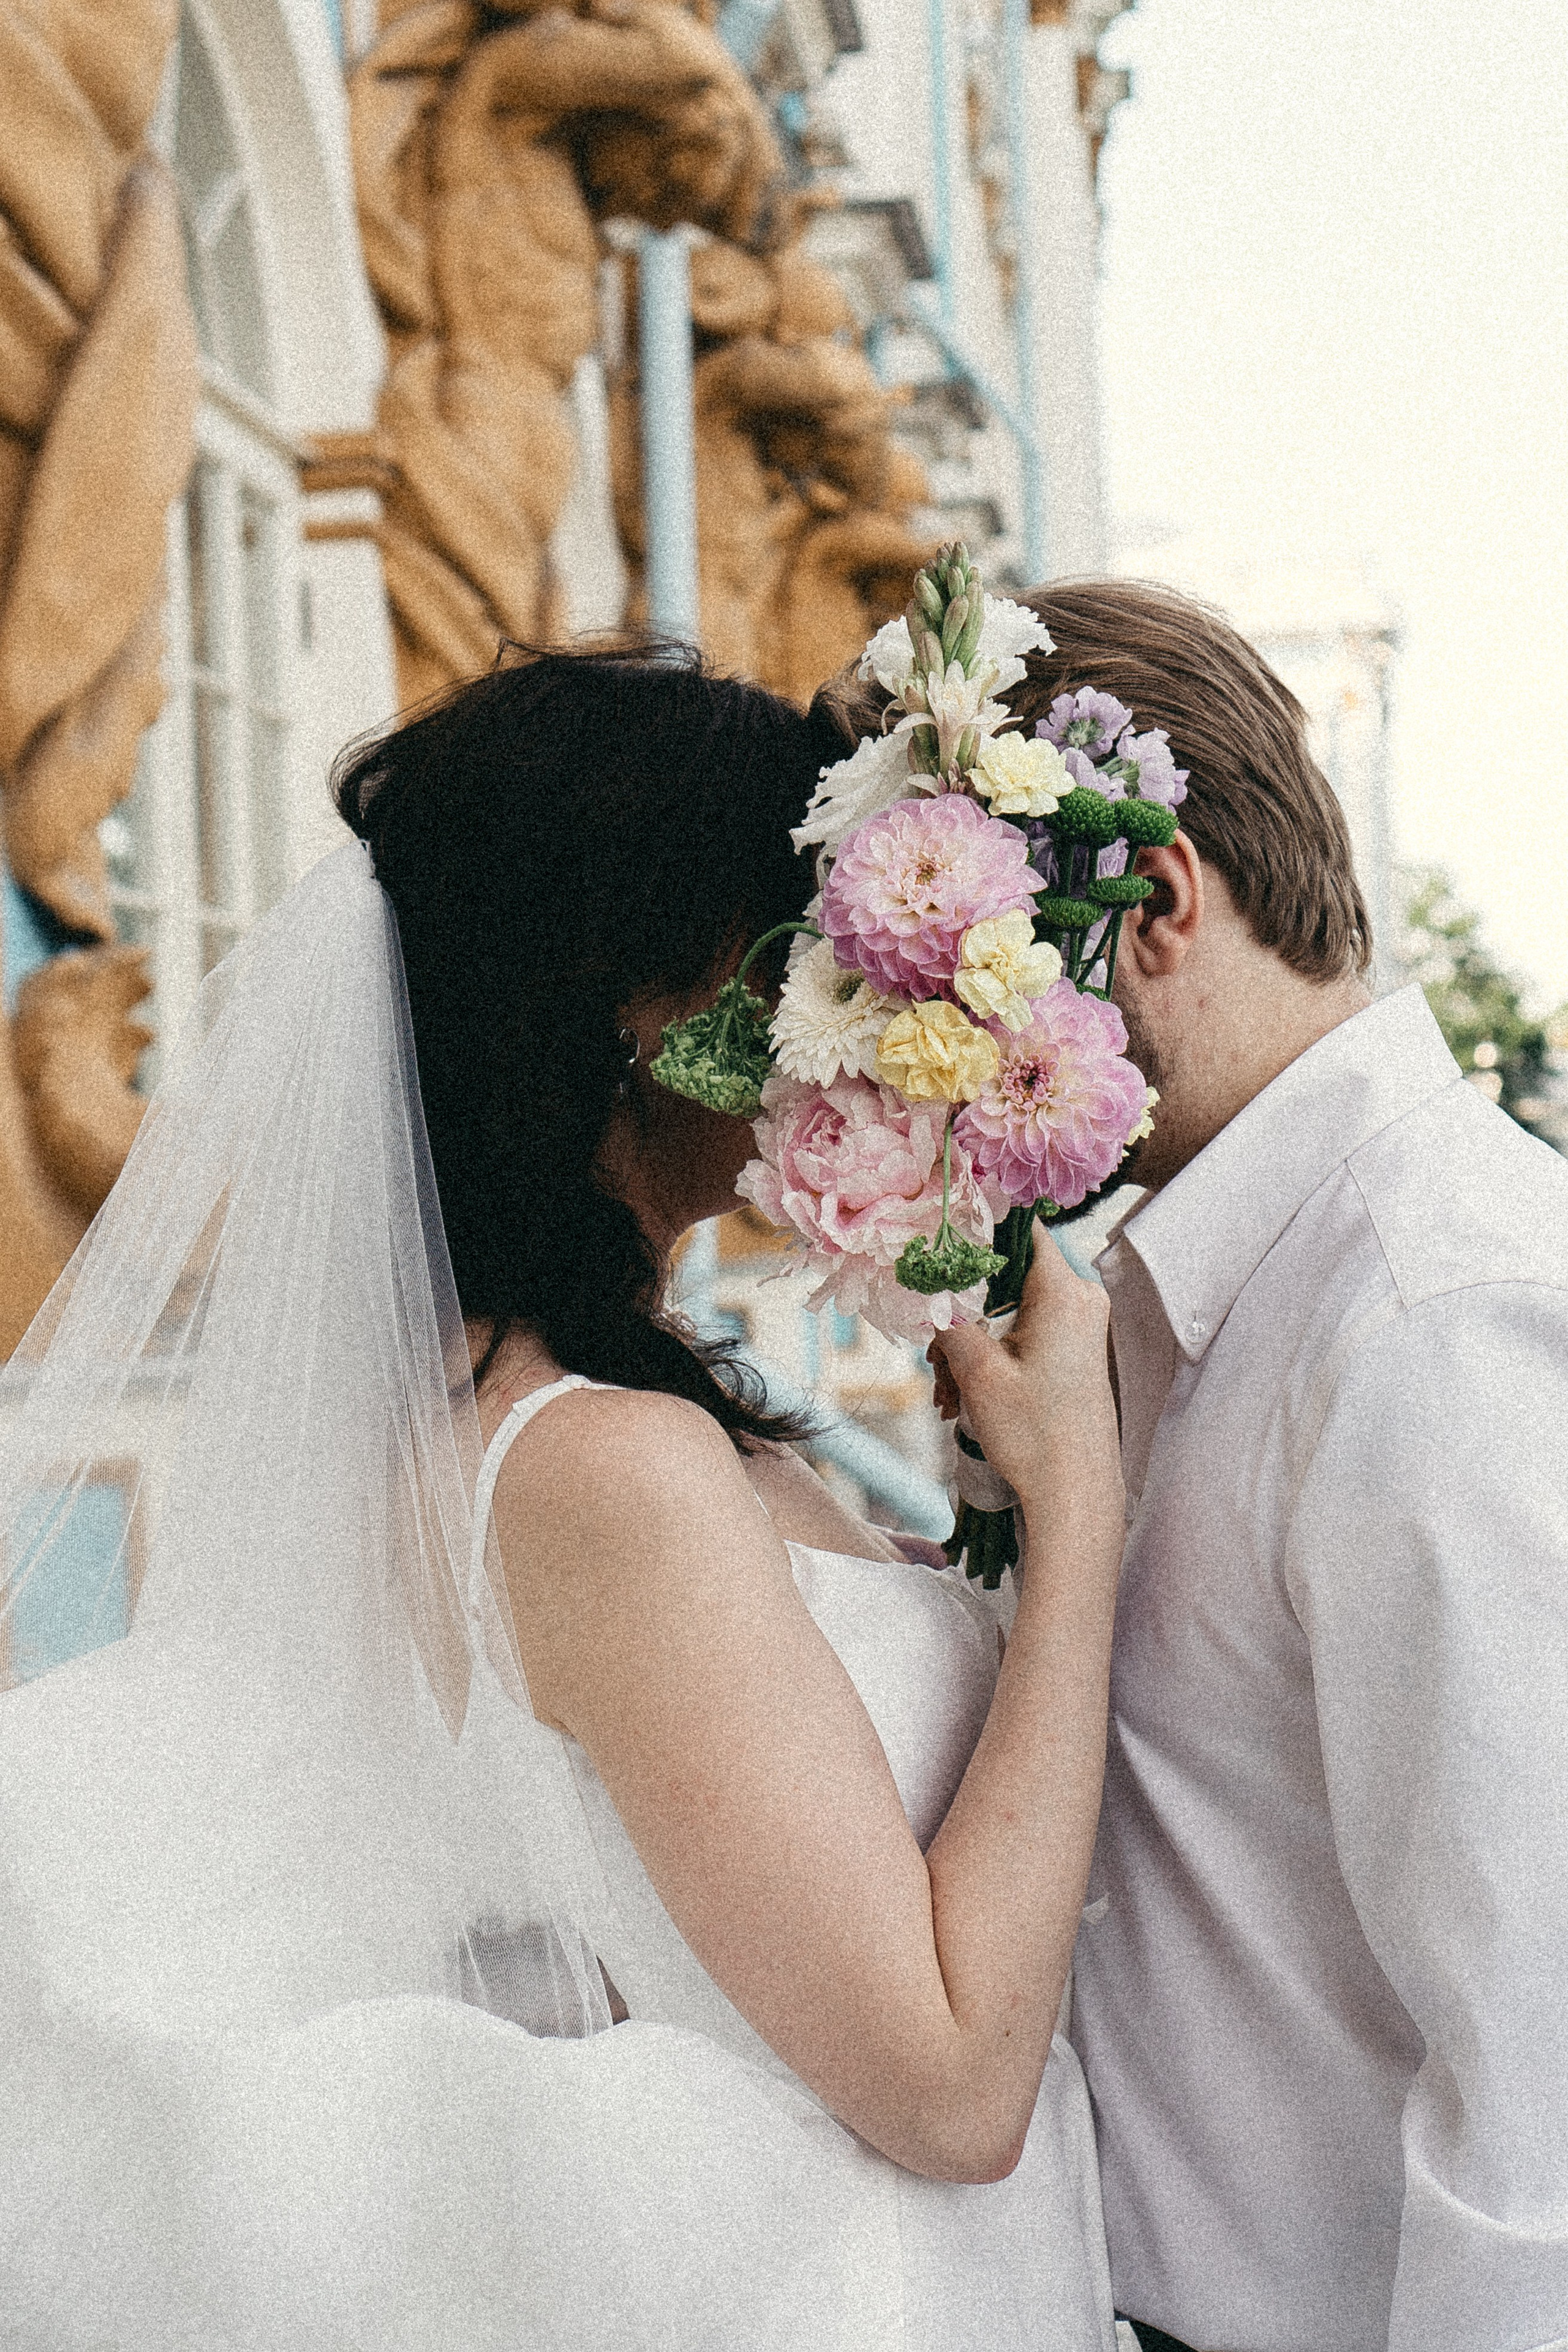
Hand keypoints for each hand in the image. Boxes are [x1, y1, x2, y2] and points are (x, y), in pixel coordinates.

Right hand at [932, 1224, 1120, 1515]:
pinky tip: (962, 1394)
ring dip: (969, 1342)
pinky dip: (990, 1355)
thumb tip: (923, 1279)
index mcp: (1064, 1291)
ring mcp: (1080, 1324)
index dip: (974, 1230)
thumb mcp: (977, 1371)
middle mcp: (1080, 1298)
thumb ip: (948, 1315)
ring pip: (1006, 1307)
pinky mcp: (1074, 1347)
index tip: (936, 1248)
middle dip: (961, 1310)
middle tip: (935, 1354)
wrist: (1074, 1491)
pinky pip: (1021, 1331)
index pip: (1017, 1227)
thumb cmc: (1035, 1434)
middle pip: (1003, 1274)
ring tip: (948, 1390)